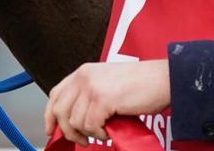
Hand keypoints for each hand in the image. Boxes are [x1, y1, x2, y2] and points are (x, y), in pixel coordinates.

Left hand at [44, 60, 170, 144]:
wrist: (163, 79)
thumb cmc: (141, 84)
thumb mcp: (107, 83)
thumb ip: (89, 96)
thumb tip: (76, 122)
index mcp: (83, 72)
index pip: (55, 95)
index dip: (50, 115)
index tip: (51, 129)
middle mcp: (83, 77)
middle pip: (60, 111)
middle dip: (67, 131)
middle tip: (82, 140)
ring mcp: (91, 87)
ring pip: (75, 122)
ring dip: (89, 133)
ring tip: (103, 132)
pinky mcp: (102, 99)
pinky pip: (91, 126)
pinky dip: (99, 134)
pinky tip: (109, 130)